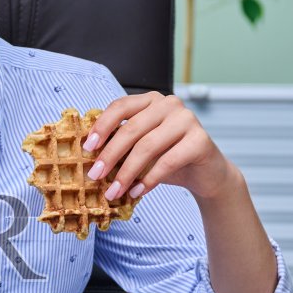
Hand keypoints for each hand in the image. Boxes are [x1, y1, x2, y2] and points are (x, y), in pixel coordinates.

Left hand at [81, 92, 238, 201]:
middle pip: (131, 129)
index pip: (120, 106)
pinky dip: (149, 179)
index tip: (87, 148)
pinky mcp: (200, 140)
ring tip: (114, 191)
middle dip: (109, 155)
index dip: (101, 126)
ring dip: (126, 173)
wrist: (205, 174)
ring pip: (147, 146)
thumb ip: (121, 145)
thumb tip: (88, 157)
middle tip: (94, 176)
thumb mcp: (141, 149)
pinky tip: (137, 192)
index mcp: (151, 101)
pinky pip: (168, 161)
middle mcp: (169, 104)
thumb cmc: (167, 159)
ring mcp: (187, 119)